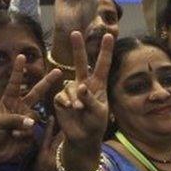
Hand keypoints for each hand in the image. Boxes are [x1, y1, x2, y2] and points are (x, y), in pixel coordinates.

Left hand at [0, 57, 61, 170]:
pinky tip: (16, 139)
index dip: (18, 70)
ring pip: (34, 117)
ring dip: (24, 125)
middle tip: (58, 71)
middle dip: (47, 82)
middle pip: (36, 92)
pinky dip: (25, 135)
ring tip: (13, 133)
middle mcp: (20, 107)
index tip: (21, 56)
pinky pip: (33, 131)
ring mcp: (26, 120)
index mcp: (8, 101)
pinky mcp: (30, 133)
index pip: (14, 83)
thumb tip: (31, 122)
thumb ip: (14, 119)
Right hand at [54, 32, 113, 147]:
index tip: (109, 35)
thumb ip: (90, 99)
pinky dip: (65, 102)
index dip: (105, 50)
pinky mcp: (61, 99)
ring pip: (70, 86)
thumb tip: (80, 86)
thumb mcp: (98, 112)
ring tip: (78, 109)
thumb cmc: (95, 124)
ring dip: (74, 98)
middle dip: (78, 48)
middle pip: (81, 63)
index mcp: (98, 85)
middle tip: (74, 32)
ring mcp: (72, 91)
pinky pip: (61, 96)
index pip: (103, 64)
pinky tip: (68, 109)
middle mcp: (84, 84)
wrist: (82, 137)